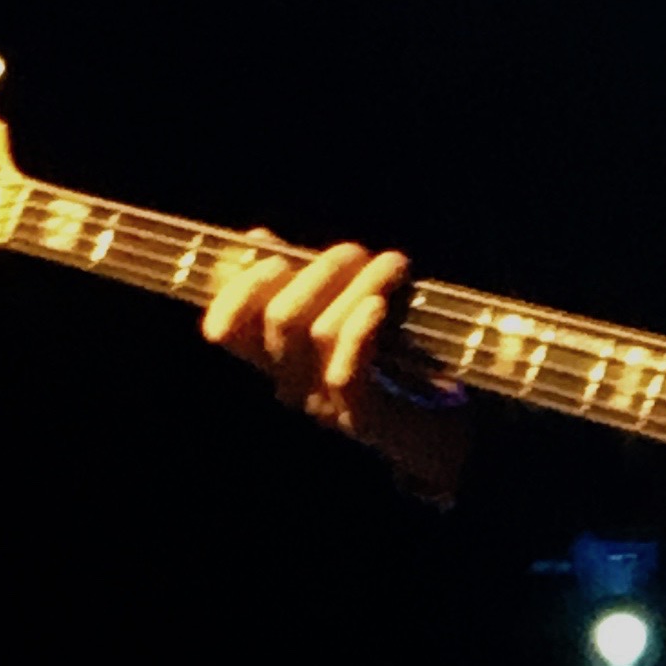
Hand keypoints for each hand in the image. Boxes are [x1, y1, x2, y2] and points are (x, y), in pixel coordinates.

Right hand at [201, 238, 467, 504]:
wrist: (437, 426)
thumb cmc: (389, 360)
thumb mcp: (339, 313)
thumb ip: (297, 280)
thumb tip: (256, 240)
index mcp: (277, 359)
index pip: (228, 330)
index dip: (234, 291)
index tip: (269, 253)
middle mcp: (292, 383)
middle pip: (280, 316)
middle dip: (317, 271)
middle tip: (354, 253)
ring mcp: (325, 402)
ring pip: (320, 332)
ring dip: (359, 286)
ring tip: (392, 265)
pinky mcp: (362, 416)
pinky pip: (346, 370)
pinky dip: (361, 330)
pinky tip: (380, 306)